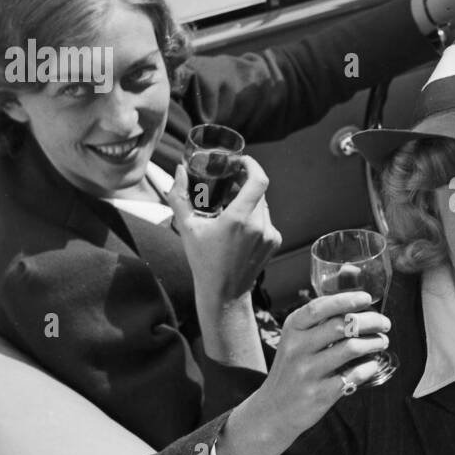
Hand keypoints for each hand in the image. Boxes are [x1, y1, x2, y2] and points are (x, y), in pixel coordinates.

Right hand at [170, 157, 281, 305]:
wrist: (224, 293)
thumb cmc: (204, 261)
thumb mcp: (186, 228)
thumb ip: (179, 196)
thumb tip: (179, 170)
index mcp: (239, 219)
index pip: (258, 180)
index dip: (252, 165)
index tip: (241, 161)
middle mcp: (259, 225)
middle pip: (258, 191)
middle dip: (244, 183)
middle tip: (228, 182)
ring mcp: (270, 234)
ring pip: (262, 204)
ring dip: (248, 200)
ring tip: (230, 205)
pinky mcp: (275, 241)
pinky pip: (266, 219)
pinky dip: (254, 216)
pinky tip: (238, 226)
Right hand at [216, 293, 390, 454]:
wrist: (273, 410)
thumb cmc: (292, 370)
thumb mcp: (295, 342)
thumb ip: (319, 325)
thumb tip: (358, 308)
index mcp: (292, 330)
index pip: (319, 308)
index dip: (346, 300)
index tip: (367, 298)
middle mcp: (297, 348)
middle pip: (341, 326)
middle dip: (370, 321)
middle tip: (384, 324)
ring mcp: (308, 372)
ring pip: (351, 349)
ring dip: (374, 343)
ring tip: (382, 342)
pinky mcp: (319, 394)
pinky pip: (353, 375)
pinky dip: (369, 367)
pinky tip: (372, 364)